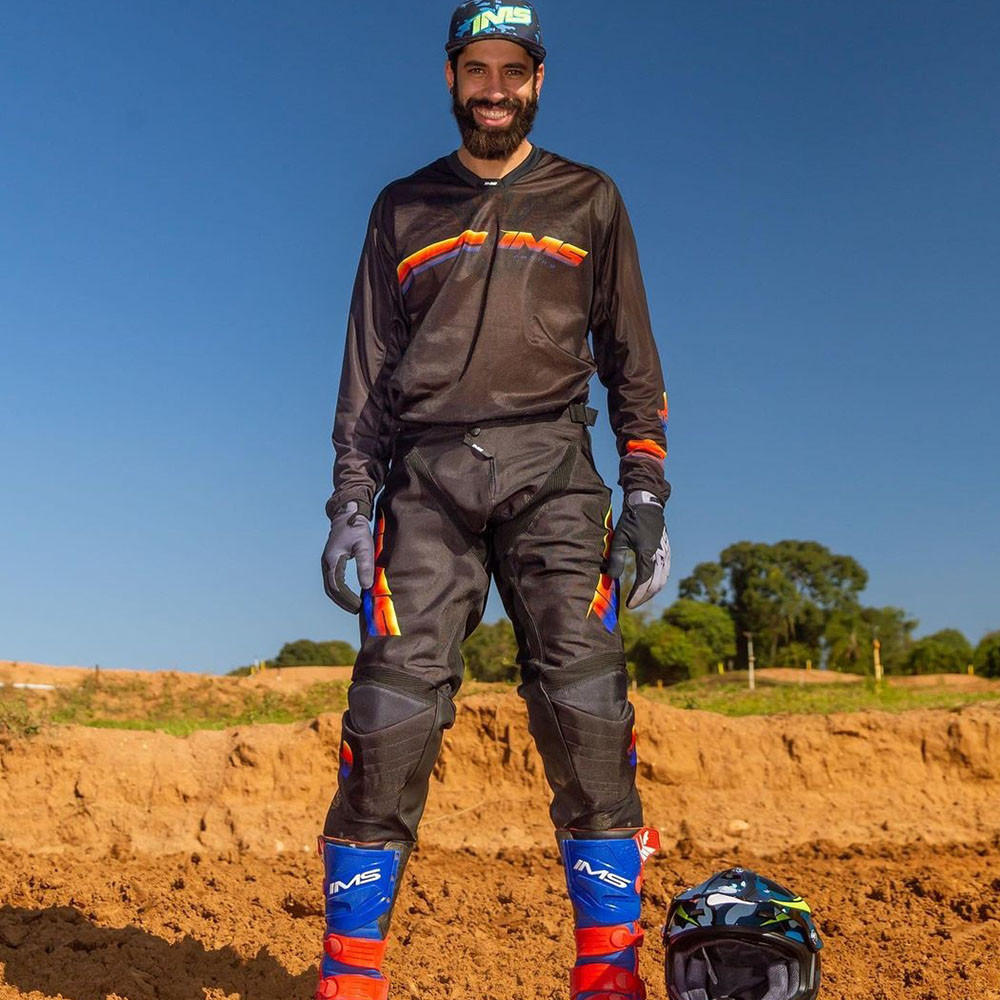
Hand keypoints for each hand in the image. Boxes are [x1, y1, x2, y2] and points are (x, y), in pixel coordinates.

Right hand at [321, 501, 374, 613]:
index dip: (347, 599)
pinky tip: (349, 594)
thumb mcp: (364, 546)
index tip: (359, 606)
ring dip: (340, 598)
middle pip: (330, 590)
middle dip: (343, 602)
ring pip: (329, 586)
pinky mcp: (330, 561)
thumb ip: (365, 566)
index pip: (337, 587)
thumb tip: (366, 586)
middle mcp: (326, 563)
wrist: (347, 515)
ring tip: (353, 605)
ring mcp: (326, 562)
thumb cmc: (356, 529)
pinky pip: (332, 580)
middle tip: (356, 609)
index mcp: (332, 561)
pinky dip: (339, 590)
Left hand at [606, 490, 670, 609]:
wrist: (647, 503)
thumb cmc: (631, 520)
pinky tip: (650, 584)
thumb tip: (612, 578)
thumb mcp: (619, 539)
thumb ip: (616, 559)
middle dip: (644, 597)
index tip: (628, 605)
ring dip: (652, 591)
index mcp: (649, 555)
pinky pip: (665, 572)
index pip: (644, 583)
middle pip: (655, 585)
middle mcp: (660, 557)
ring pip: (662, 580)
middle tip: (633, 604)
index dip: (637, 596)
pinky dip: (658, 582)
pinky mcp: (667, 550)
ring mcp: (666, 553)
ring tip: (640, 597)